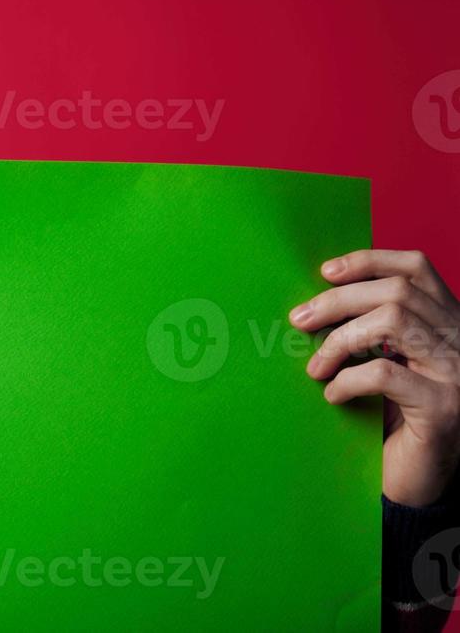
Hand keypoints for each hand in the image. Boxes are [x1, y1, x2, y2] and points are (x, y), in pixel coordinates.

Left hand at [291, 249, 459, 506]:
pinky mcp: (443, 408)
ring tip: (315, 366)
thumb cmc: (396, 418)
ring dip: (340, 339)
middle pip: (396, 291)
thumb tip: (315, 299)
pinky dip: (347, 380)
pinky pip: (384, 374)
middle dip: (337, 300)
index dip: (369, 260)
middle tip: (298, 321)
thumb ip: (371, 329)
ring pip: (393, 321)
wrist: (423, 481)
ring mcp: (457, 373)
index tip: (324, 271)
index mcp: (449, 322)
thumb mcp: (388, 362)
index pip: (417, 267)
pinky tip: (332, 396)